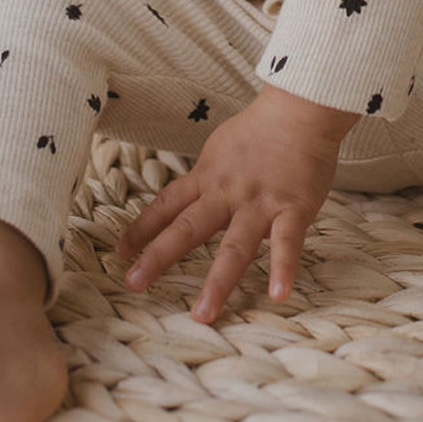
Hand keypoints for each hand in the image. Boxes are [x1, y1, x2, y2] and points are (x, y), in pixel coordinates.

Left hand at [116, 85, 355, 321]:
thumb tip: (193, 193)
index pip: (168, 205)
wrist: (302, 107)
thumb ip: (210, 175)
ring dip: (218, 282)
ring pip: (235, 246)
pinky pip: (287, 242)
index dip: (142, 229)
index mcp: (208, 176)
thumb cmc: (264, 126)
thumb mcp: (222, 146)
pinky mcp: (293, 208)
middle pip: (188, 228)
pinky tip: (278, 295)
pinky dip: (283, 268)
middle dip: (159, 258)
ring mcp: (260, 203)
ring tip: (202, 314)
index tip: (120, 253)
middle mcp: (228, 193)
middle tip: (133, 286)